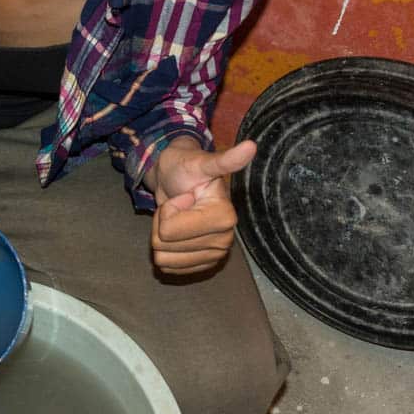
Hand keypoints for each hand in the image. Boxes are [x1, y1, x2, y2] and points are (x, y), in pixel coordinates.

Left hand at [148, 136, 255, 275]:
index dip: (169, 209)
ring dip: (162, 235)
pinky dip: (166, 249)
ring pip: (163, 259)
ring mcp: (213, 256)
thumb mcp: (201, 162)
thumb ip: (225, 160)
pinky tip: (178, 231)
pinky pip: (168, 267)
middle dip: (163, 222)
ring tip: (178, 217)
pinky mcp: (202, 265)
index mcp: (225, 218)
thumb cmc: (187, 169)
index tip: (186, 196)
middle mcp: (224, 241)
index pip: (168, 230)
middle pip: (164, 246)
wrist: (178, 181)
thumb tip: (251, 146)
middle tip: (179, 206)